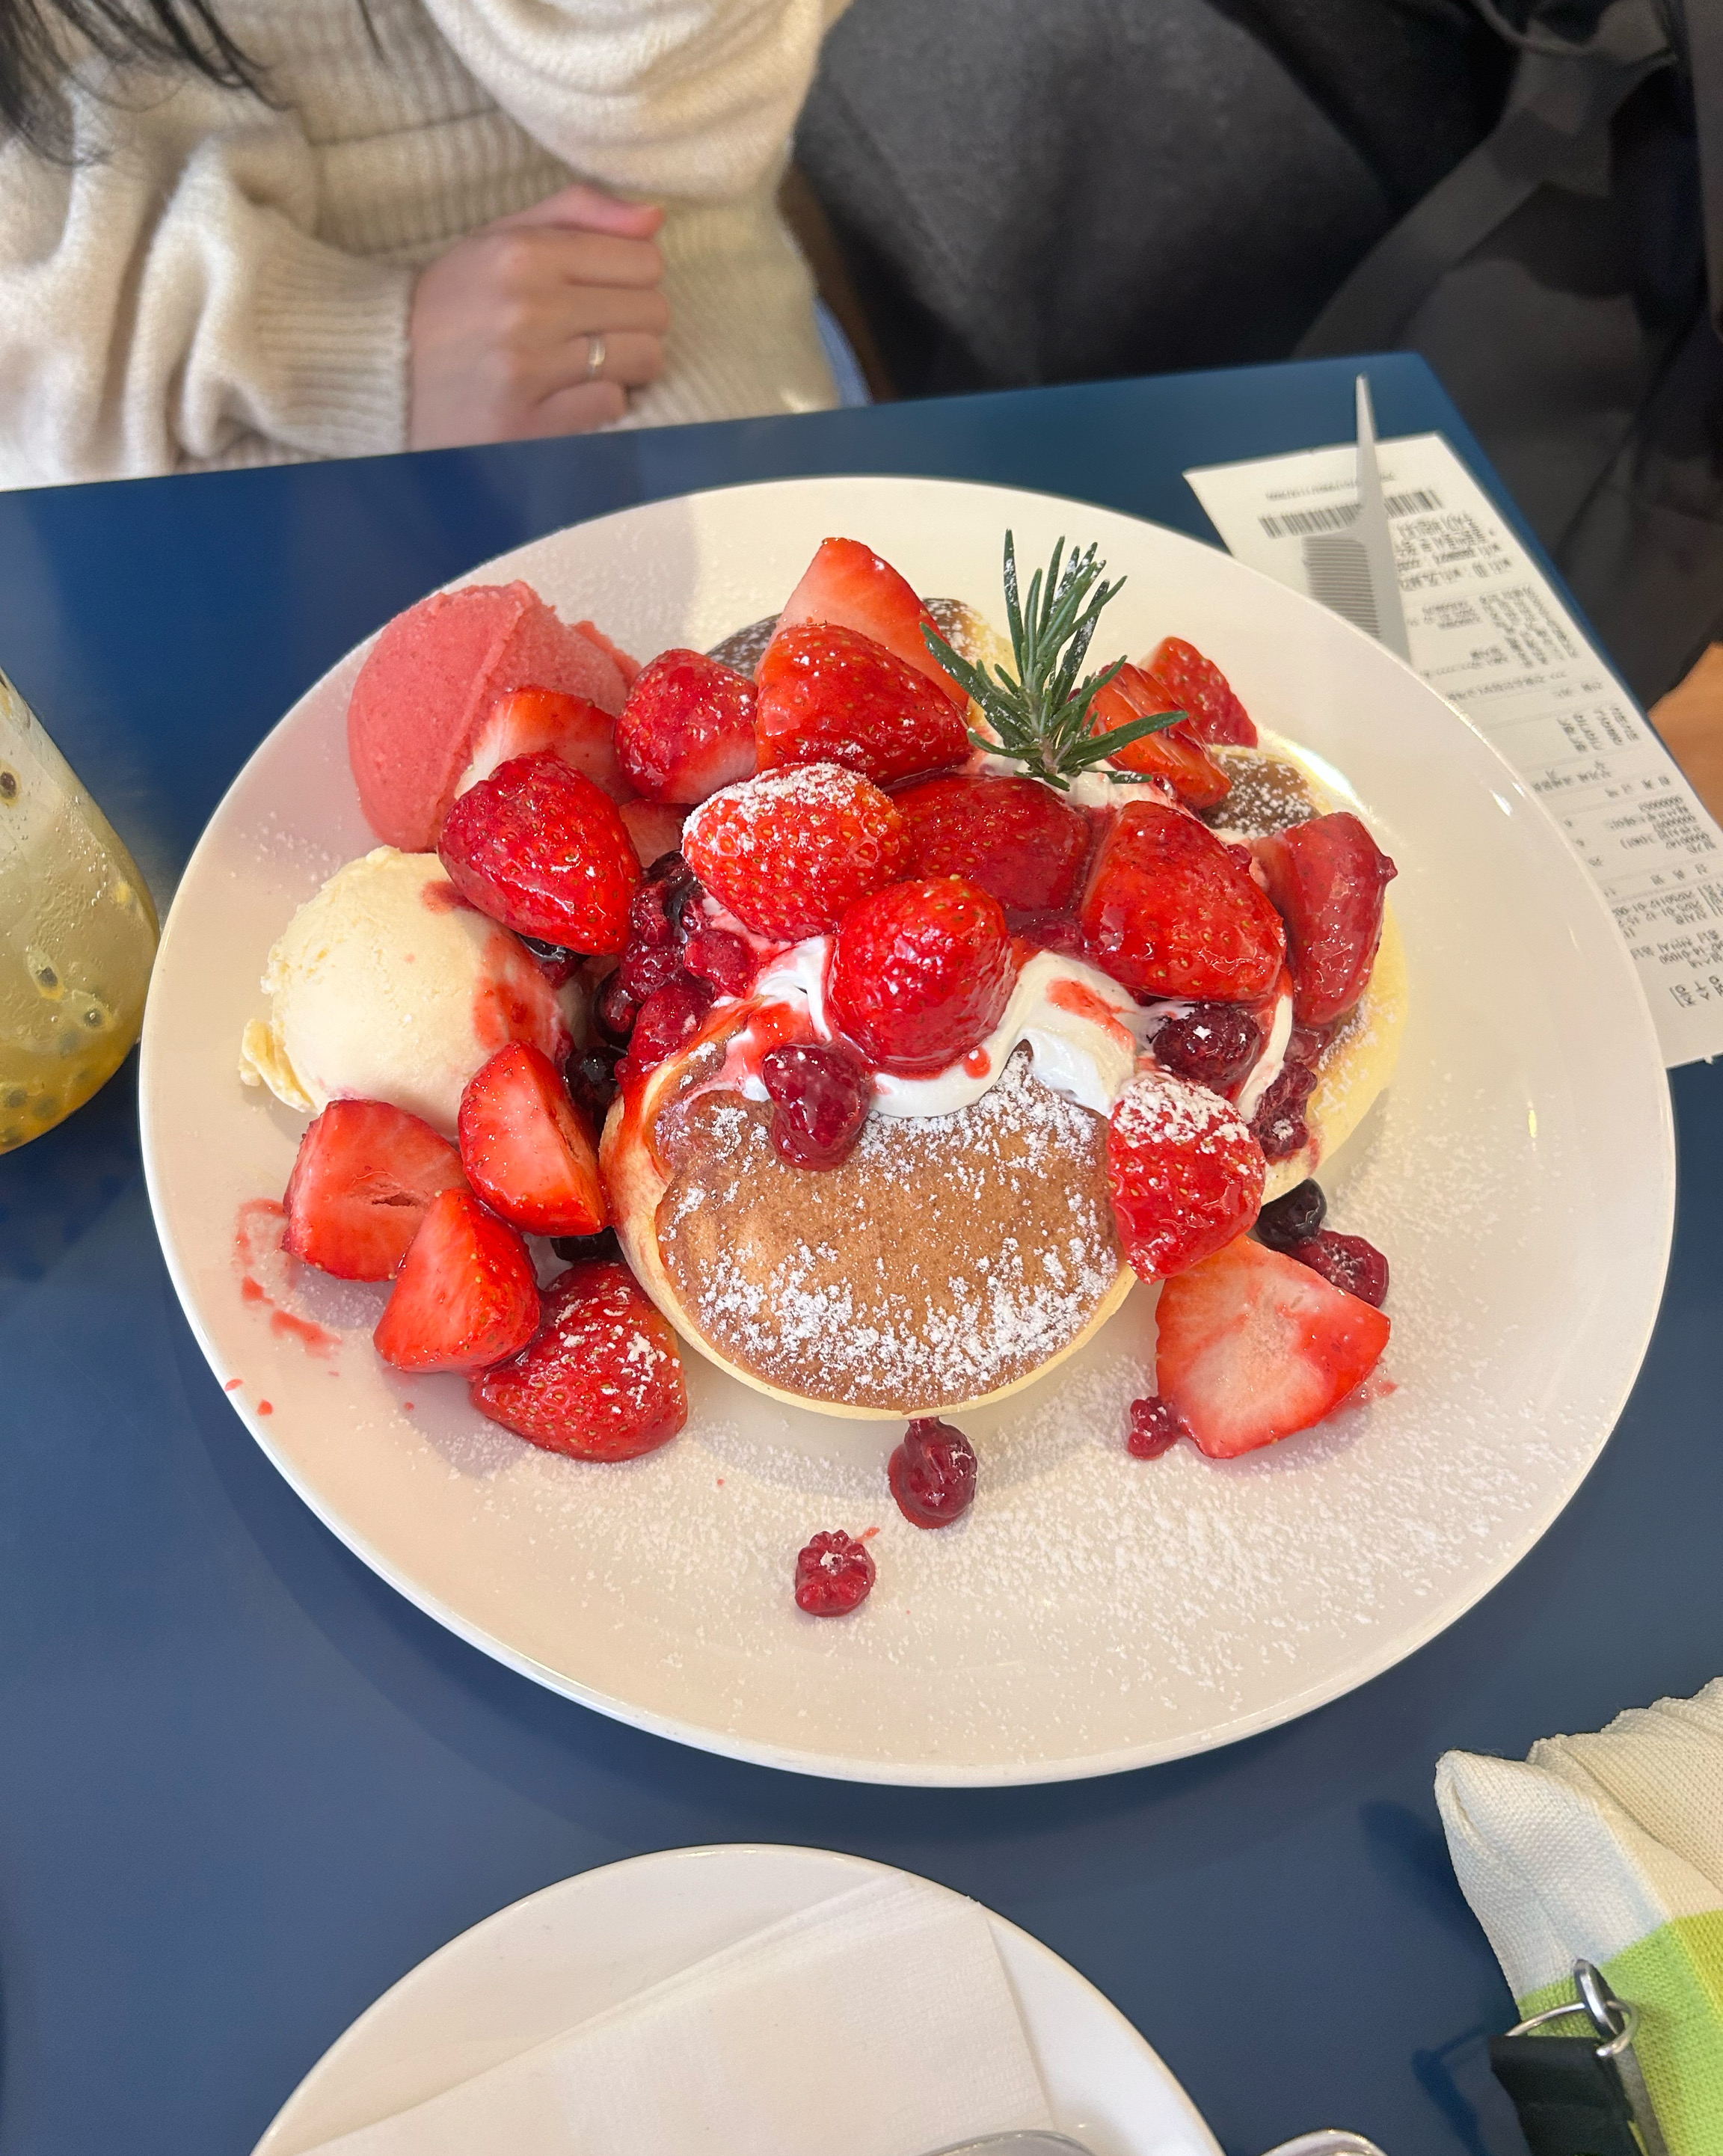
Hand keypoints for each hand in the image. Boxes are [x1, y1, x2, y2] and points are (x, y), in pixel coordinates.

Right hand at [408, 183, 667, 449]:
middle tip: (599, 331)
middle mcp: (527, 307)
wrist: (386, 375)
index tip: (608, 291)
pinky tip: (572, 395)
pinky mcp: (528, 426)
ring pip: (642, 359)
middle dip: (637, 323)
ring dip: (628, 366)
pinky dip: (603, 404)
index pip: (645, 260)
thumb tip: (655, 216)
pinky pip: (612, 407)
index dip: (637, 278)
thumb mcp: (503, 238)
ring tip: (590, 364)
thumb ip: (578, 214)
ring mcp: (527, 371)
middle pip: (653, 311)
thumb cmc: (457, 303)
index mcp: (524, 252)